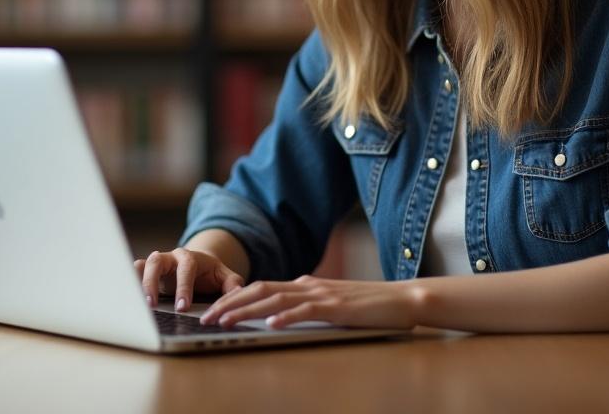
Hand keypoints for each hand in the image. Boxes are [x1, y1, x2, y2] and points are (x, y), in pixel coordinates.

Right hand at [134, 248, 244, 310]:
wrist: (199, 265)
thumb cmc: (210, 274)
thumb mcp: (224, 277)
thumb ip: (232, 284)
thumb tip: (238, 293)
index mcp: (191, 258)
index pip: (186, 268)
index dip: (183, 286)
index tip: (182, 307)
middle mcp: (171, 258)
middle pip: (158, 261)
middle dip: (154, 283)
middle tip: (153, 305)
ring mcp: (158, 263)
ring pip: (145, 265)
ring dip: (140, 282)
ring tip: (139, 303)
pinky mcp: (147, 272)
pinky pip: (135, 271)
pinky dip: (130, 279)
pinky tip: (125, 293)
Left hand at [199, 275, 420, 330]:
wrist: (402, 299)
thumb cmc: (368, 306)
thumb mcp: (331, 303)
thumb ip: (307, 304)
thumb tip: (280, 310)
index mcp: (306, 284)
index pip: (262, 288)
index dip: (235, 297)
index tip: (212, 310)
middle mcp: (309, 285)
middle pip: (261, 290)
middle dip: (231, 303)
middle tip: (205, 317)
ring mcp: (323, 295)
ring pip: (277, 299)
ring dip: (248, 310)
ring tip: (226, 321)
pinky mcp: (338, 308)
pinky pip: (307, 311)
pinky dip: (286, 316)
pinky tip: (270, 324)